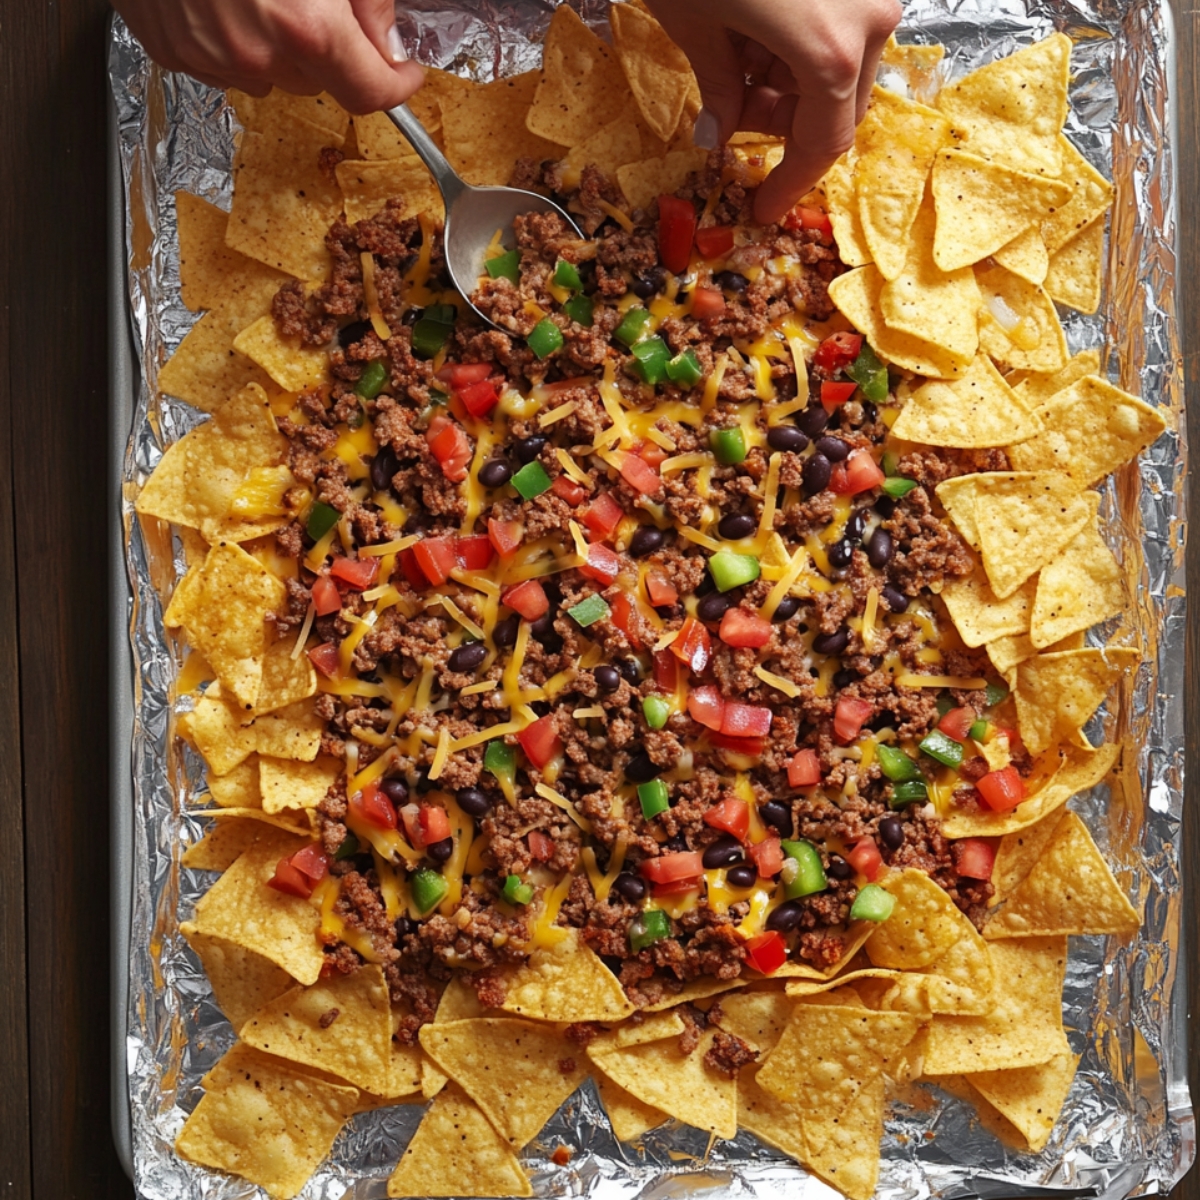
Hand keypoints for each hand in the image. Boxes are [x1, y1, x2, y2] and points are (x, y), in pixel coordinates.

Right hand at [112, 0, 425, 113]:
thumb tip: (386, 38)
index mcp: (305, 27)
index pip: (370, 93)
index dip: (394, 83)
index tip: (401, 71)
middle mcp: (256, 52)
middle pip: (318, 81)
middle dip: (328, 50)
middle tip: (316, 0)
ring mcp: (209, 56)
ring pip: (269, 73)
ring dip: (277, 45)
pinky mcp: (172, 49)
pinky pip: (221, 63)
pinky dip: (232, 38)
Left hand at [645, 0, 901, 223]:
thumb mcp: (697, 25)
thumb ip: (719, 91)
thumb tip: (720, 139)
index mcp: (830, 54)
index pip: (822, 145)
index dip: (790, 184)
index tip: (762, 210)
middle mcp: (870, 21)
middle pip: (839, 106)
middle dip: (785, 127)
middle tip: (733, 127)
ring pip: (842, 66)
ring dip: (791, 86)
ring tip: (735, 64)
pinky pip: (843, 27)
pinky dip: (801, 45)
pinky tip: (758, 29)